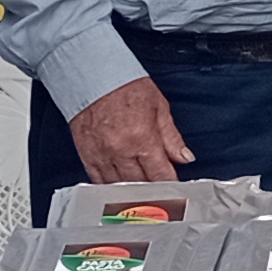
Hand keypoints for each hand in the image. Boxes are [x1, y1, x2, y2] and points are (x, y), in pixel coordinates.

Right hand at [68, 76, 194, 183]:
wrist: (93, 75)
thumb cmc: (125, 86)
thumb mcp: (159, 107)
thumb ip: (172, 137)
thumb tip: (184, 157)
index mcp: (143, 138)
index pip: (161, 175)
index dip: (171, 186)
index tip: (176, 191)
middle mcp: (121, 150)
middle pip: (142, 184)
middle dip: (154, 191)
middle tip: (161, 195)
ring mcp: (102, 154)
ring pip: (120, 186)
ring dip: (133, 192)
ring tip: (142, 195)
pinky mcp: (87, 155)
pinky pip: (98, 181)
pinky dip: (110, 187)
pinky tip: (119, 189)